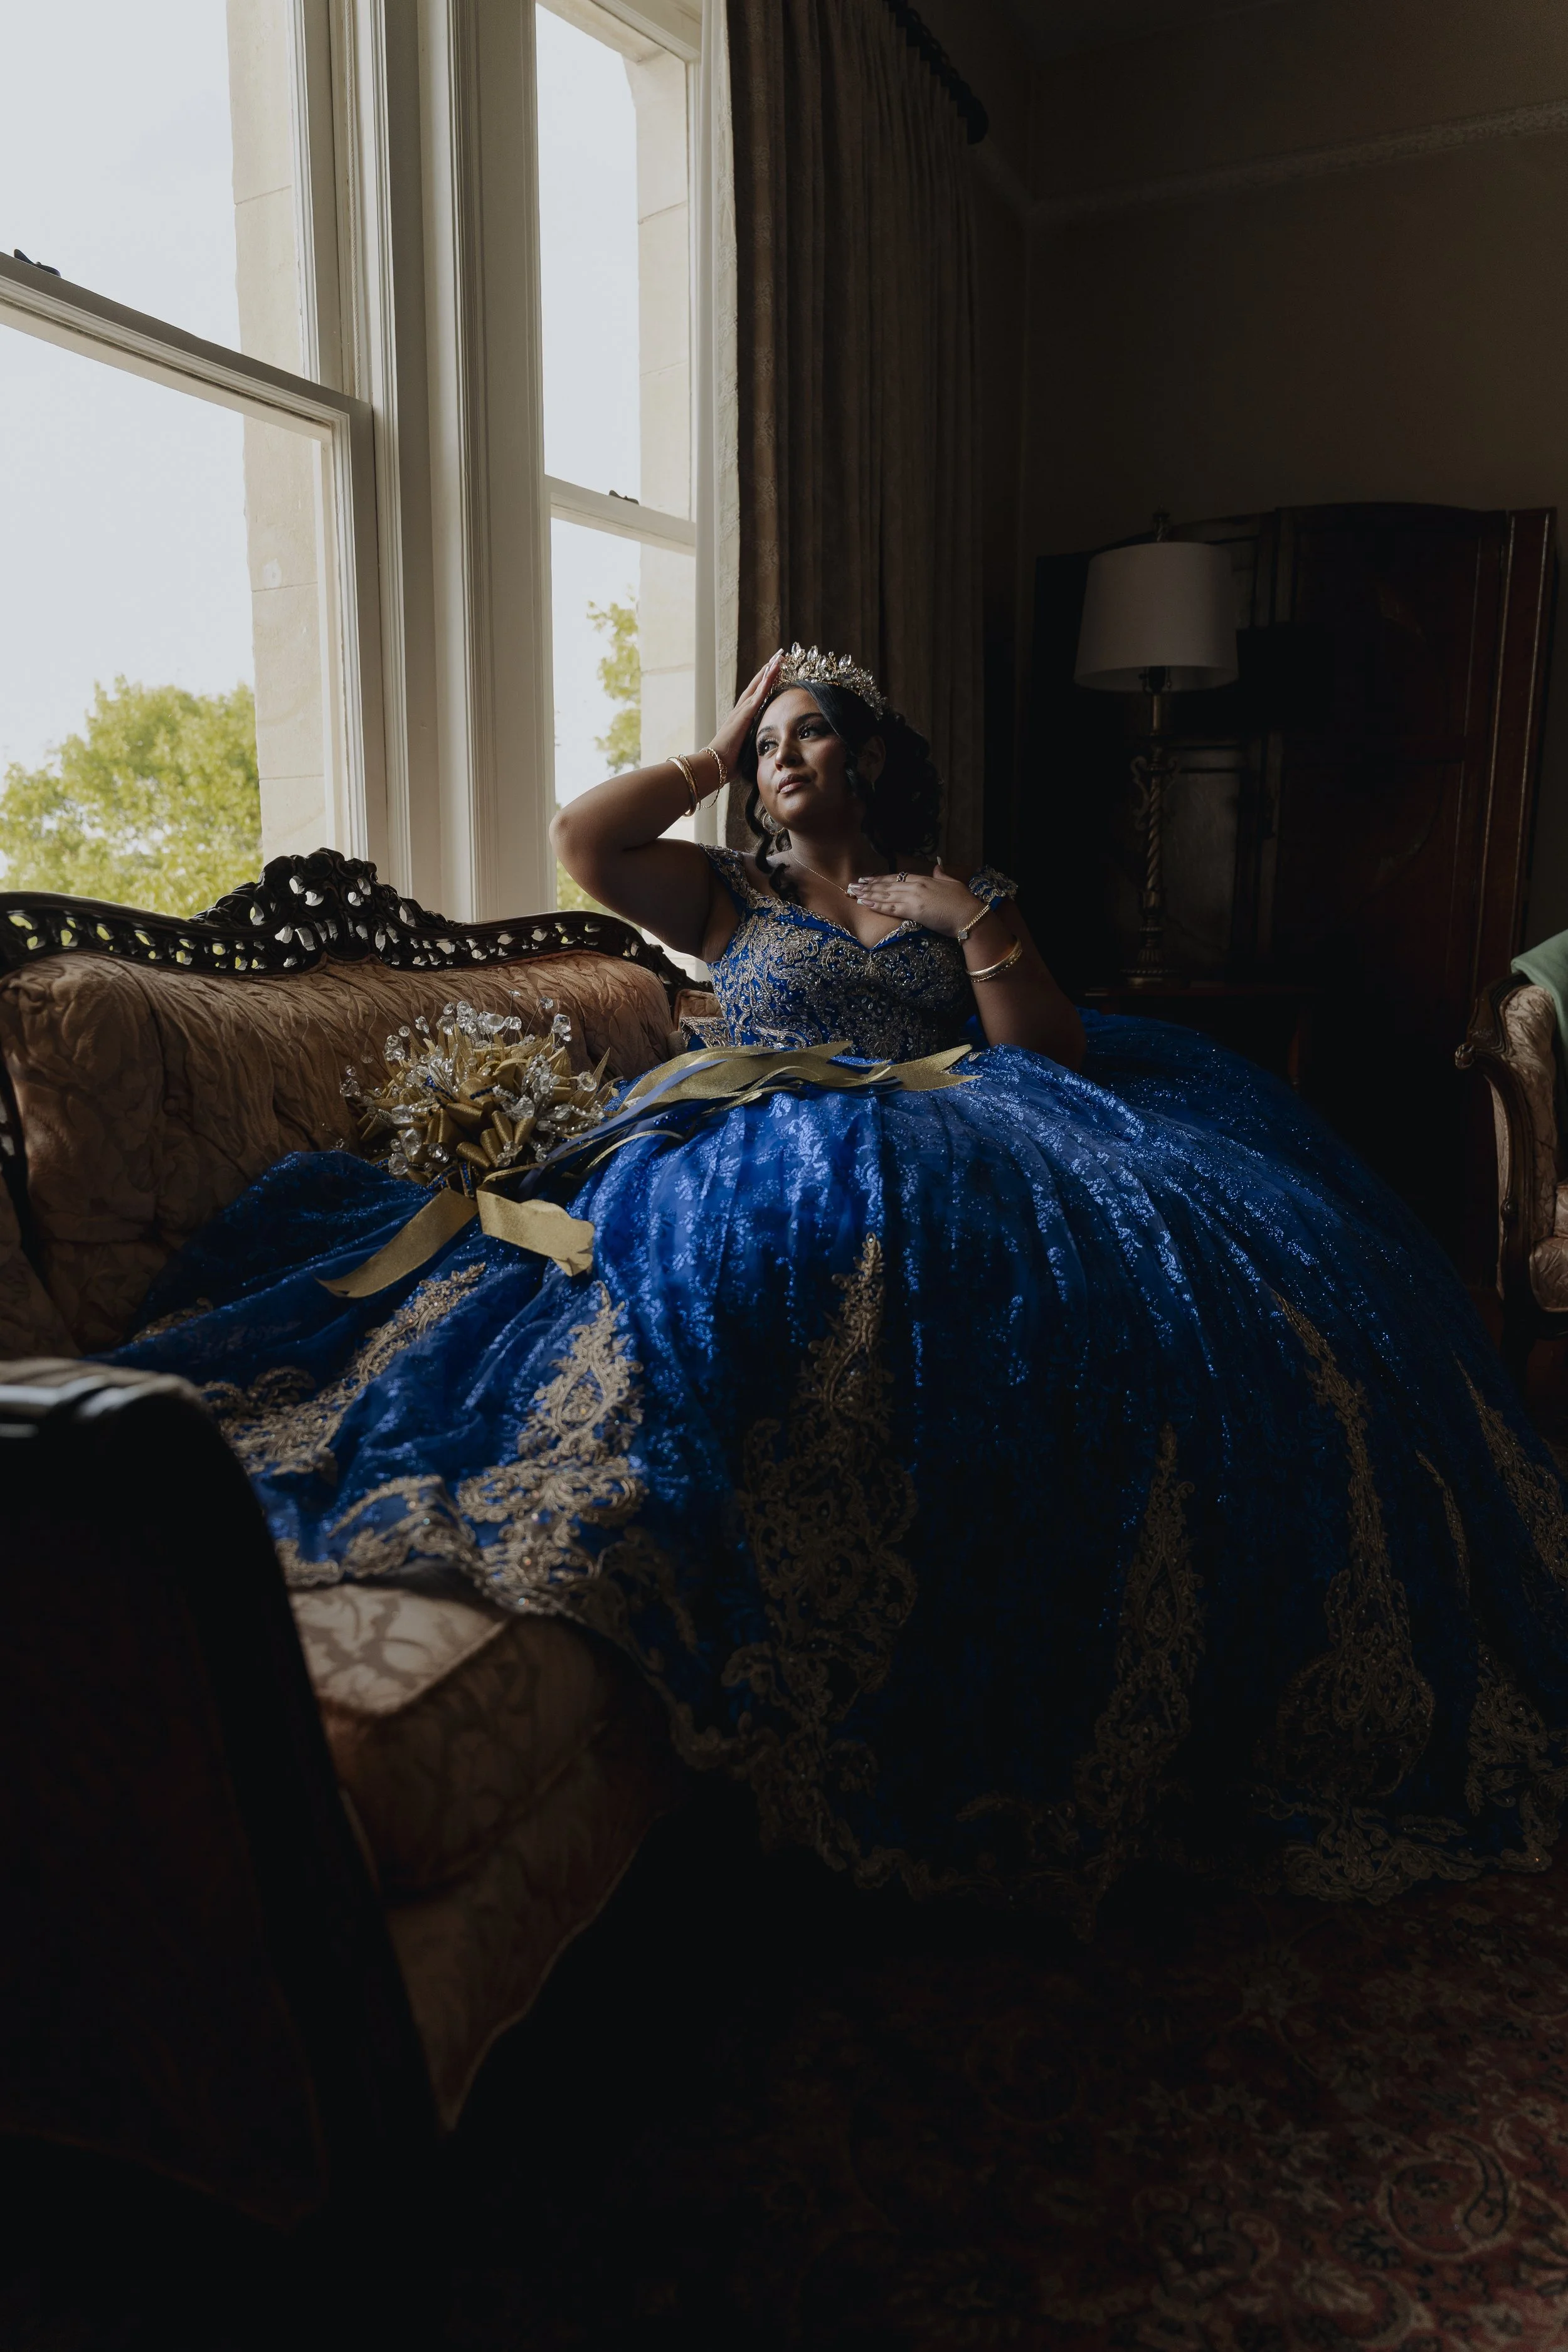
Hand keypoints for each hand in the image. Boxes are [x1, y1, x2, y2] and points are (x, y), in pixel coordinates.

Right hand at [710, 650, 784, 779]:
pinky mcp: (743, 716)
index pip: (755, 695)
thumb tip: (763, 748)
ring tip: (779, 657)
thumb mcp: (745, 749)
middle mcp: (739, 710)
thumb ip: (752, 743)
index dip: (765, 682)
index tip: (775, 670)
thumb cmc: (727, 763)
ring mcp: (740, 712)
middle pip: (756, 685)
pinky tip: (773, 672)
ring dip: (768, 671)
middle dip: (768, 670)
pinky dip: (765, 683)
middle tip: (779, 655)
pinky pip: (757, 696)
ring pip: (757, 686)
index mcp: (740, 718)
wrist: (714, 765)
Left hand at [847, 859, 993, 938]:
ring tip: (853, 893)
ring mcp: (913, 897)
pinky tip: (864, 903)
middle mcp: (915, 886)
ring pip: (885, 895)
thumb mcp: (953, 883)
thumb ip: (942, 874)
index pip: (897, 878)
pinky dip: (875, 905)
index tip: (868, 879)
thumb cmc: (963, 902)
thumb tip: (937, 866)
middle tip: (853, 885)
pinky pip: (890, 907)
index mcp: (924, 879)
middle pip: (887, 885)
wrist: (969, 915)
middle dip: (868, 885)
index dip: (881, 879)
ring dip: (867, 894)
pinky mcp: (913, 910)